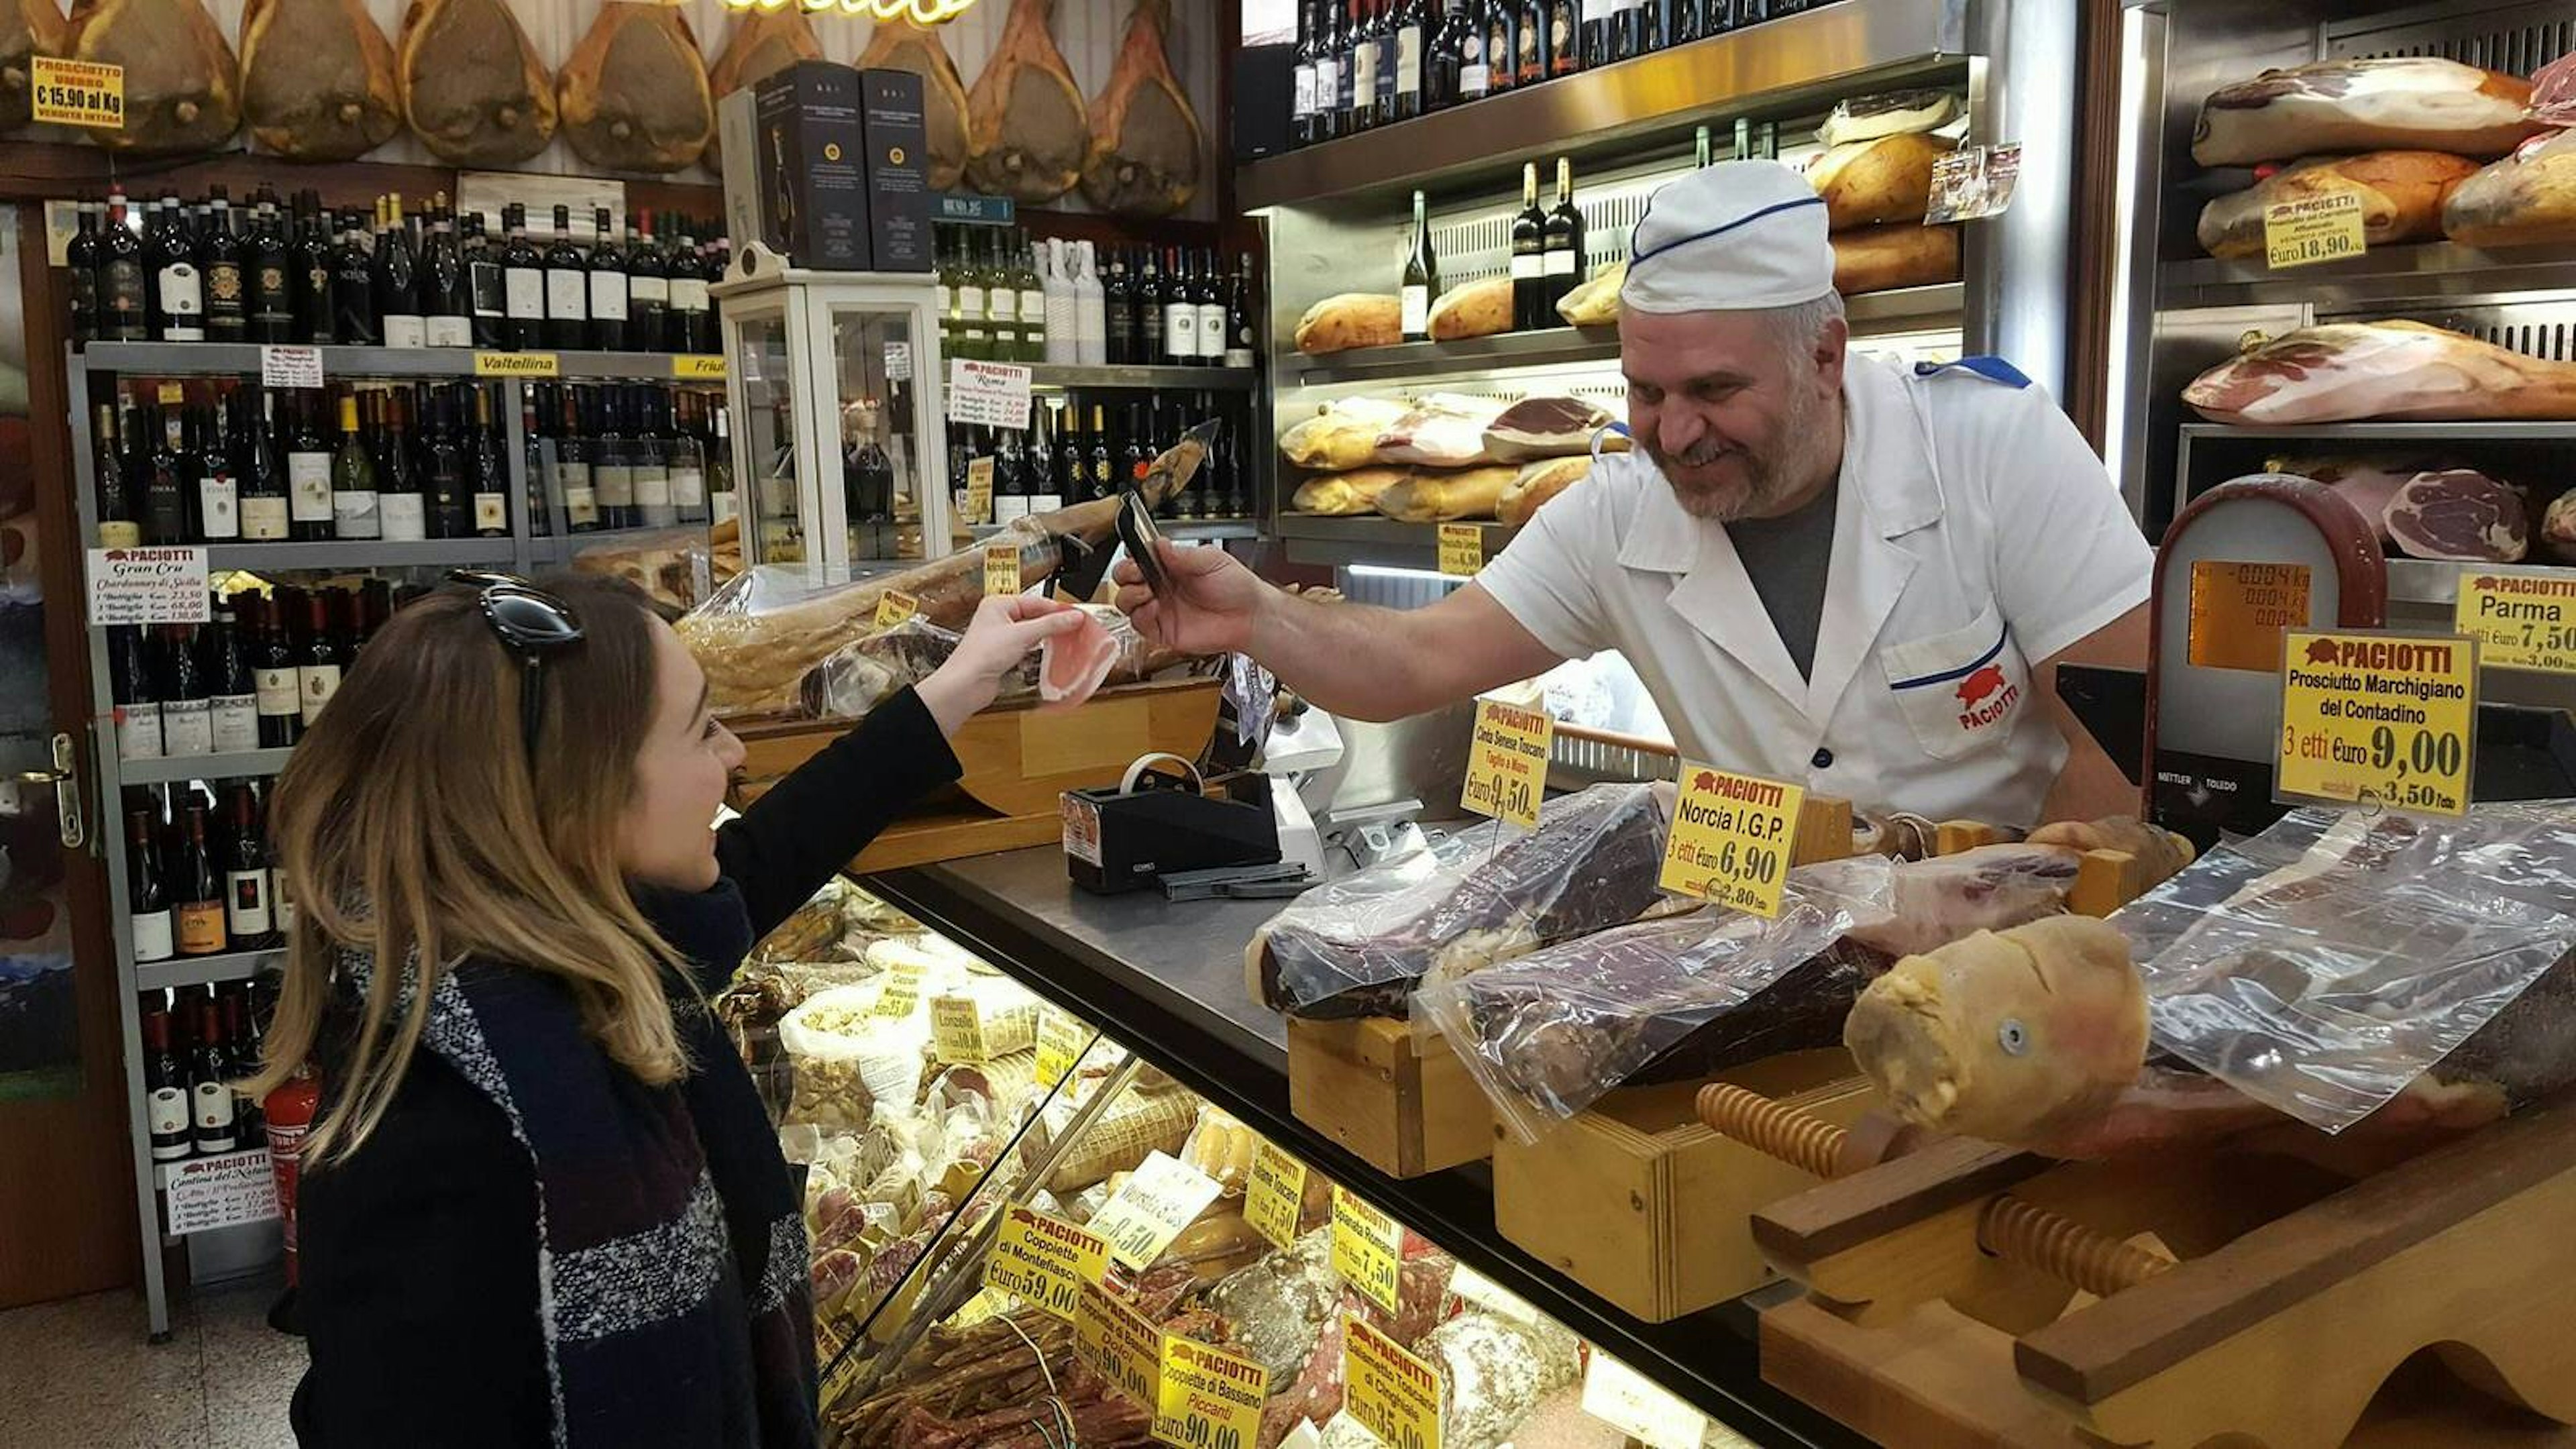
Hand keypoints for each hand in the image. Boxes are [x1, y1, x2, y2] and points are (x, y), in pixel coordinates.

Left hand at [916, 594, 1088, 733]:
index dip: (1056, 608)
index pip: (1035, 601)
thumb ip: (1051, 625)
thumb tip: (1073, 616)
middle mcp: (998, 618)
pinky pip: (1027, 647)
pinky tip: (1050, 651)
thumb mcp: (1022, 634)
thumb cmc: (981, 655)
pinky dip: (1038, 648)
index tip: (1076, 615)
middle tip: (1075, 626)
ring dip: (1046, 636)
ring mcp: (1000, 637)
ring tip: (1067, 638)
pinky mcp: (1003, 655)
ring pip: (1031, 632)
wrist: (965, 685)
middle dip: (1053, 622)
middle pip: (1034, 616)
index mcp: (997, 604)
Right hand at [1112, 542, 1266, 655]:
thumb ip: (1184, 554)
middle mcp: (1161, 585)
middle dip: (1125, 573)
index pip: (1138, 556)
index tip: (1137, 555)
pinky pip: (1139, 624)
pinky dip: (1141, 616)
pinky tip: (1155, 608)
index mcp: (1170, 565)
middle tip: (1138, 573)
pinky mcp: (1162, 630)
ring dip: (1130, 594)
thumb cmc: (1237, 587)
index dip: (1132, 555)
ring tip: (1148, 591)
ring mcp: (1160, 608)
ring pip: (1125, 601)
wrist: (1250, 617)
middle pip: (1124, 578)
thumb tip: (1160, 544)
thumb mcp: (1212, 560)